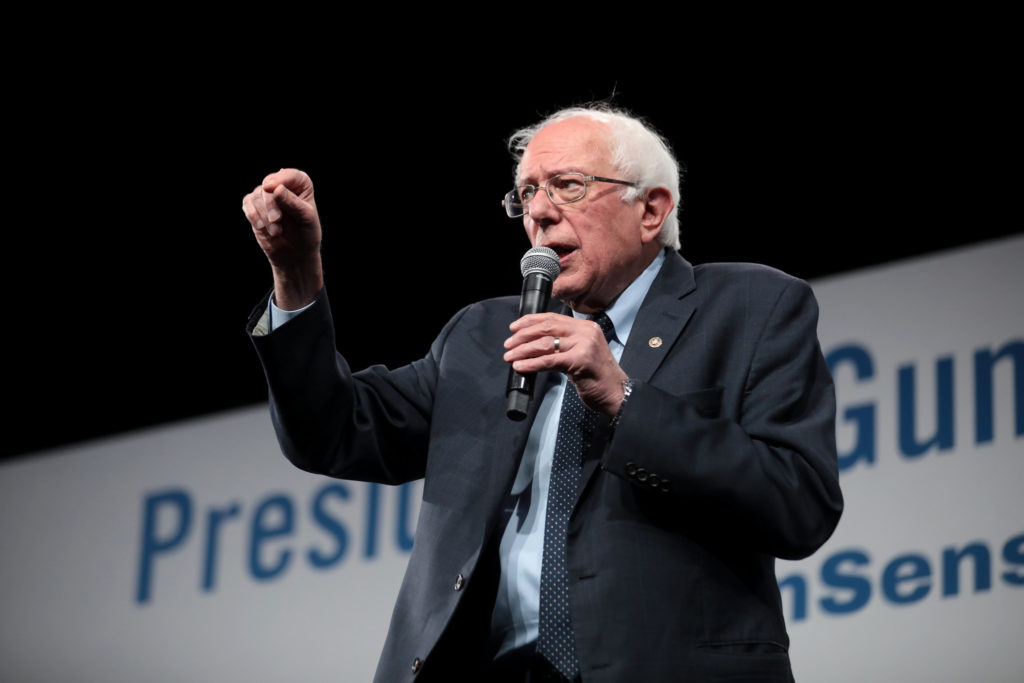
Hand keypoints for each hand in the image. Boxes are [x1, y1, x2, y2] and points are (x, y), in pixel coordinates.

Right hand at [242, 169, 323, 308]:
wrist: (294, 254)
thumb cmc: (305, 234)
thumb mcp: (306, 219)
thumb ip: (293, 203)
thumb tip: (277, 189)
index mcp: (301, 184)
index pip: (290, 175)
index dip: (281, 180)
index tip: (273, 189)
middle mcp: (283, 185)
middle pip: (269, 184)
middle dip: (271, 204)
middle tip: (276, 220)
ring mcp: (267, 195)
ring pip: (257, 194)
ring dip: (264, 214)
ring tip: (276, 231)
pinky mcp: (255, 206)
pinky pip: (247, 202)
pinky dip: (253, 215)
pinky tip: (261, 226)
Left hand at [504, 312, 628, 415]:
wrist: (616, 394)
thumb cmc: (596, 377)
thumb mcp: (581, 353)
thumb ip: (563, 344)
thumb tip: (534, 343)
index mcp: (585, 327)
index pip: (552, 318)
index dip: (530, 321)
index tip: (514, 328)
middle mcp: (586, 332)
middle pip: (547, 328)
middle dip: (523, 335)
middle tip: (509, 344)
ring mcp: (584, 345)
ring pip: (545, 343)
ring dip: (523, 350)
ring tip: (510, 356)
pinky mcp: (580, 361)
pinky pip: (549, 360)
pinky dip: (531, 363)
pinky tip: (521, 366)